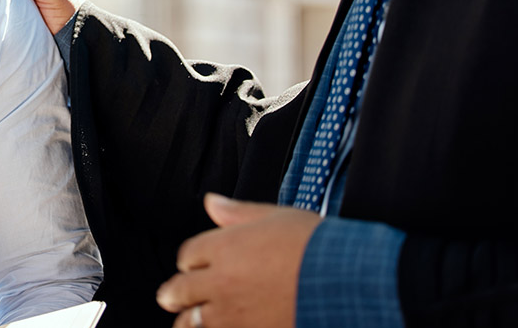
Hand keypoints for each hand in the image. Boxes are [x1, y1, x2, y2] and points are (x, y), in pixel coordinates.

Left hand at [155, 194, 320, 327]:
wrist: (346, 281)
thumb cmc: (317, 247)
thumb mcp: (276, 216)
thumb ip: (238, 212)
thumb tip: (211, 202)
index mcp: (224, 247)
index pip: (188, 255)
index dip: (192, 259)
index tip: (194, 264)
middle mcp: (220, 282)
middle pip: (179, 291)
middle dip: (175, 294)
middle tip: (171, 297)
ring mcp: (232, 315)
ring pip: (190, 323)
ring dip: (188, 321)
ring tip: (186, 322)